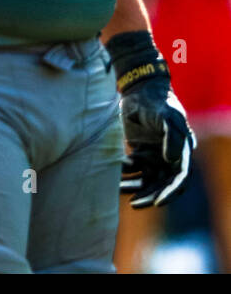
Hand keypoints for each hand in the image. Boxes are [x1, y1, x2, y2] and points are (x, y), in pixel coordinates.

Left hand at [108, 32, 195, 208]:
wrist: (138, 88)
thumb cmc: (155, 101)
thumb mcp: (166, 116)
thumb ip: (172, 136)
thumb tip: (172, 159)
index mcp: (181, 151)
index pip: (179, 179)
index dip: (170, 192)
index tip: (158, 202)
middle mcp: (169, 157)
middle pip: (162, 184)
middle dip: (150, 196)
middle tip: (135, 204)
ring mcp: (154, 156)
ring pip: (146, 180)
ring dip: (135, 188)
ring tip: (119, 192)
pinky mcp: (139, 152)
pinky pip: (133, 169)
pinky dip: (124, 174)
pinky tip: (112, 175)